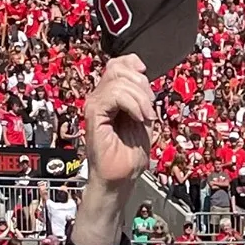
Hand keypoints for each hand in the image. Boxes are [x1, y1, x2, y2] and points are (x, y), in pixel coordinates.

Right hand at [84, 55, 153, 187]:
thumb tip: (142, 74)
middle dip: (141, 84)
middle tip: (150, 107)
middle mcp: (100, 98)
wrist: (120, 179)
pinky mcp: (93, 113)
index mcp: (110, 97)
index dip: (134, 65)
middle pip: (118, 67)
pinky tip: (139, 119)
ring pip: (118, 80)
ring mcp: (95, 105)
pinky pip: (114, 95)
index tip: (147, 81)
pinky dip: (132, 104)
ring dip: (140, 98)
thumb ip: (141, 97)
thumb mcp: (143, 119)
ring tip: (146, 117)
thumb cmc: (129, 156)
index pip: (118, 64)